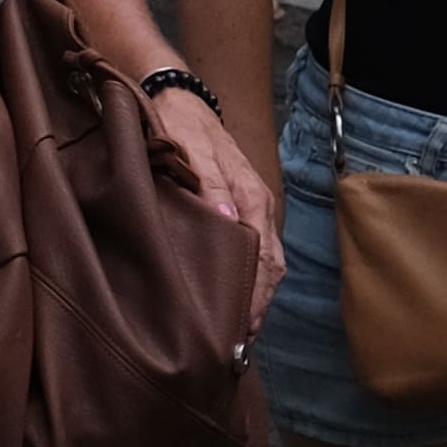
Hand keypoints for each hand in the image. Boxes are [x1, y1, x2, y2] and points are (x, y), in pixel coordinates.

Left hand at [145, 84, 286, 323]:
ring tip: (238, 334)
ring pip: (265, 263)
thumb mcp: (191, 150)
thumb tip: (229, 224)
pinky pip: (255, 253)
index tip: (242, 332)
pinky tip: (233, 298)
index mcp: (251, 197)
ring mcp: (252, 209)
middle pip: (270, 268)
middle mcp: (259, 207)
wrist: (175, 98)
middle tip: (238, 348)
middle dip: (258, 308)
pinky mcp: (240, 209)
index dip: (255, 299)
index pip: (263, 260)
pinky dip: (249, 281)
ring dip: (255, 298)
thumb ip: (210, 187)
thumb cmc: (179, 126)